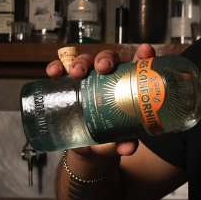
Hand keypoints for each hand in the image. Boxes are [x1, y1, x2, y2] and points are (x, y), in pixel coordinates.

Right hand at [46, 43, 155, 157]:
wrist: (88, 148)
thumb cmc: (110, 138)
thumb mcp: (118, 141)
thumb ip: (124, 142)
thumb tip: (128, 147)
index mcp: (127, 86)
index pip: (138, 66)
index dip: (143, 56)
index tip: (146, 51)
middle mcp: (108, 78)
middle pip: (109, 58)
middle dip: (105, 58)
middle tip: (103, 68)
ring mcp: (87, 79)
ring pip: (86, 60)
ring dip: (81, 62)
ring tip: (76, 72)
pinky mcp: (68, 84)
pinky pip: (62, 70)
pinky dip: (57, 67)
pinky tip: (54, 72)